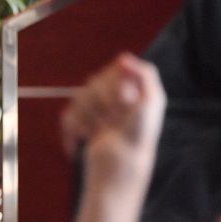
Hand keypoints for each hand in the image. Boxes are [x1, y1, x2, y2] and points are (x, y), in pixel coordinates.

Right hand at [61, 54, 165, 188]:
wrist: (120, 165)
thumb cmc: (140, 135)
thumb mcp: (153, 101)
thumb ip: (145, 73)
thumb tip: (122, 57)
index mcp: (132, 90)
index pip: (113, 70)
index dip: (114, 84)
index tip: (126, 101)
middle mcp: (114, 99)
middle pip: (93, 82)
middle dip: (102, 102)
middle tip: (114, 120)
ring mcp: (95, 113)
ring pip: (78, 98)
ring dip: (88, 116)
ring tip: (99, 132)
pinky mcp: (80, 127)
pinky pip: (67, 116)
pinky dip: (74, 128)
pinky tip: (84, 138)